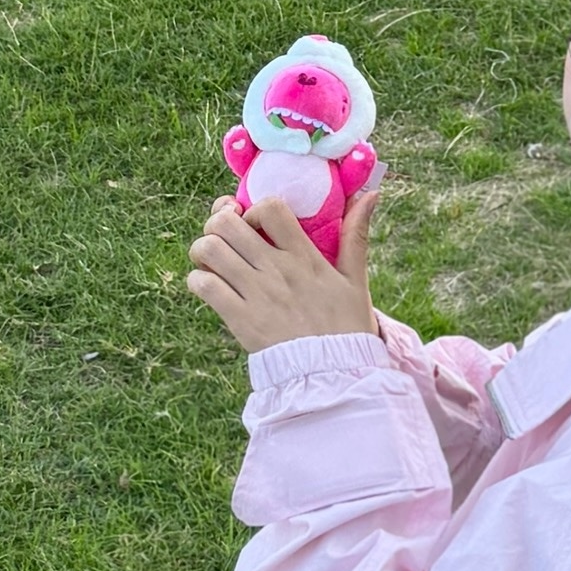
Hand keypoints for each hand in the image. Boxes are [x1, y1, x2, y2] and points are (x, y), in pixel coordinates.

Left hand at [185, 187, 379, 353]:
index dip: (253, 207)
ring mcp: (256, 294)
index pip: (270, 208)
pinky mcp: (240, 319)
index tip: (253, 221)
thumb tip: (370, 194)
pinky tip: (211, 287)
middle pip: (226, 223)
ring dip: (204, 250)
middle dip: (218, 223)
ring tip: (214, 261)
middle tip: (225, 237)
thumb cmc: (346, 326)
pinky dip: (199, 280)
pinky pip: (204, 285)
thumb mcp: (355, 279)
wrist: (335, 376)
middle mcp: (277, 270)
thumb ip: (356, 235)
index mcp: (304, 256)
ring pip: (209, 250)